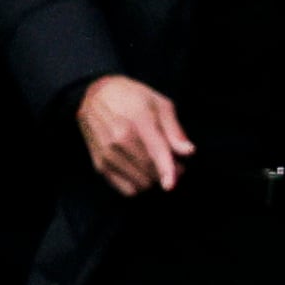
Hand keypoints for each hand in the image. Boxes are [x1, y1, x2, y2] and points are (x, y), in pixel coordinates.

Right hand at [76, 75, 192, 194]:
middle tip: (176, 165)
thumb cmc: (132, 98)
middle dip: (168, 172)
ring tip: (157, 166)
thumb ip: (174, 130)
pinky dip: (139, 185)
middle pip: (150, 170)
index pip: (155, 151)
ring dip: (154, 179)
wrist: (96, 95)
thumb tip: (188, 152)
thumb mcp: (159, 104)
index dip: (166, 170)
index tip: (170, 185)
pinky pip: (126, 189)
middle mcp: (119, 139)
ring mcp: (107, 153)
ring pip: (139, 182)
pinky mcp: (100, 164)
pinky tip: (141, 172)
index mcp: (137, 120)